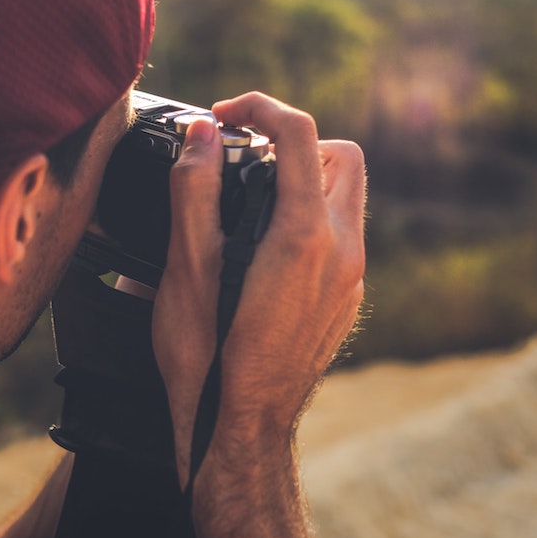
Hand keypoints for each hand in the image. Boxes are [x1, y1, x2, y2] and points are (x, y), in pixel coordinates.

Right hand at [152, 92, 365, 537]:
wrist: (240, 431)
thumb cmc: (207, 357)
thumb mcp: (186, 270)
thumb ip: (194, 191)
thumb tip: (202, 133)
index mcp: (304, 235)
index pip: (299, 132)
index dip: (258, 106)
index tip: (222, 115)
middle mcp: (342, 251)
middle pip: (341, 156)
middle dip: (294, 142)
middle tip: (244, 155)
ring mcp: (350, 279)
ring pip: (346, 197)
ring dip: (304, 179)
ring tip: (248, 197)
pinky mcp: (345, 300)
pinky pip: (340, 235)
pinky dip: (309, 218)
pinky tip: (261, 246)